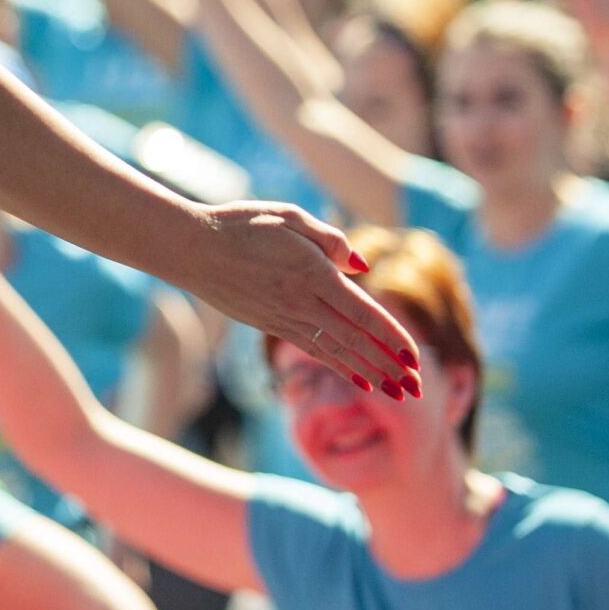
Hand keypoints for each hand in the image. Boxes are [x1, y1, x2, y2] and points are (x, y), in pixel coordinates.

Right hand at [183, 202, 421, 396]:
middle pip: (355, 341)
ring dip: (370, 373)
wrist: (190, 249)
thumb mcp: (288, 216)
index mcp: (312, 274)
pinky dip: (340, 366)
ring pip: (337, 352)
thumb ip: (330, 240)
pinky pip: (313, 349)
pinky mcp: (270, 324)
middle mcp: (301, 303)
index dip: (392, 337)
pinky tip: (359, 378)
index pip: (362, 313)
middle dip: (389, 366)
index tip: (416, 358)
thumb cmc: (239, 225)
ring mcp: (284, 317)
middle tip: (418, 388)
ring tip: (397, 393)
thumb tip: (362, 266)